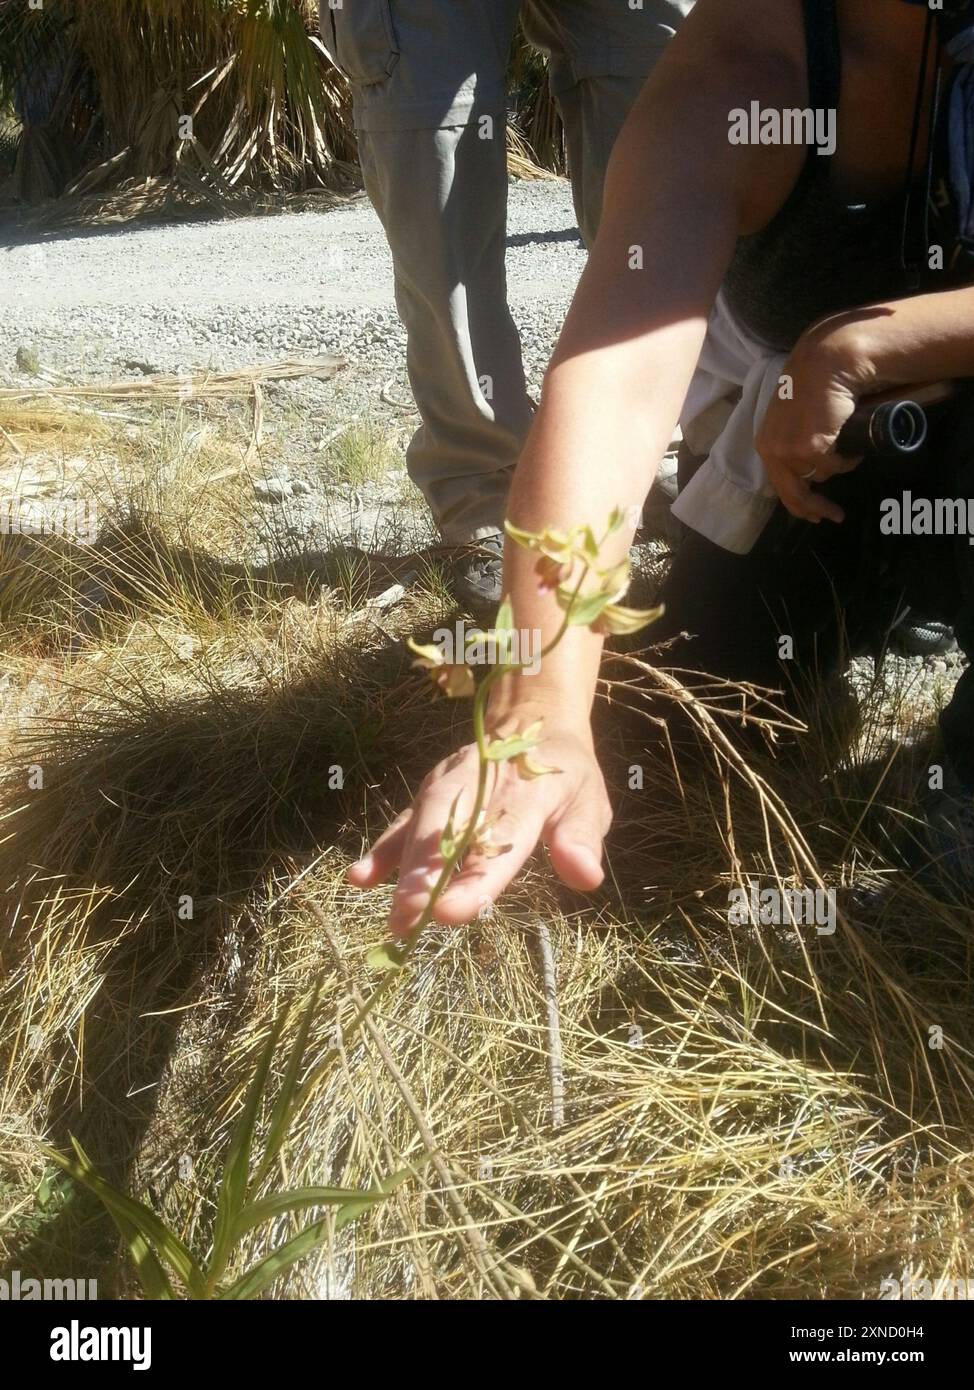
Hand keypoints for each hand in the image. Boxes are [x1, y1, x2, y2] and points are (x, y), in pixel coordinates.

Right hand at [347, 716, 611, 935]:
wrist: (532, 721)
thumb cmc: (563, 775)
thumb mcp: (589, 801)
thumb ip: (582, 838)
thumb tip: (585, 876)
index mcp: (527, 792)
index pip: (502, 839)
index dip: (477, 879)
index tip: (452, 913)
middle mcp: (481, 785)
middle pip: (449, 830)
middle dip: (426, 874)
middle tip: (409, 918)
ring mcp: (450, 786)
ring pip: (421, 826)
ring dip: (404, 871)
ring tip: (394, 918)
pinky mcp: (430, 792)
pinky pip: (405, 822)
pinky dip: (383, 849)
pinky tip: (360, 878)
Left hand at [755, 329, 866, 523]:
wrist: (826, 363)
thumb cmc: (814, 386)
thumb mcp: (793, 418)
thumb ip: (793, 441)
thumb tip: (810, 470)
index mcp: (766, 444)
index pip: (780, 485)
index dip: (798, 503)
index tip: (813, 515)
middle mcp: (772, 451)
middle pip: (795, 494)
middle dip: (816, 509)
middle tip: (835, 516)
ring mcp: (790, 451)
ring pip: (821, 475)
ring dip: (837, 465)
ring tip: (844, 441)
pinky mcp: (811, 448)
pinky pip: (836, 466)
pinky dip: (847, 458)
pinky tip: (851, 441)